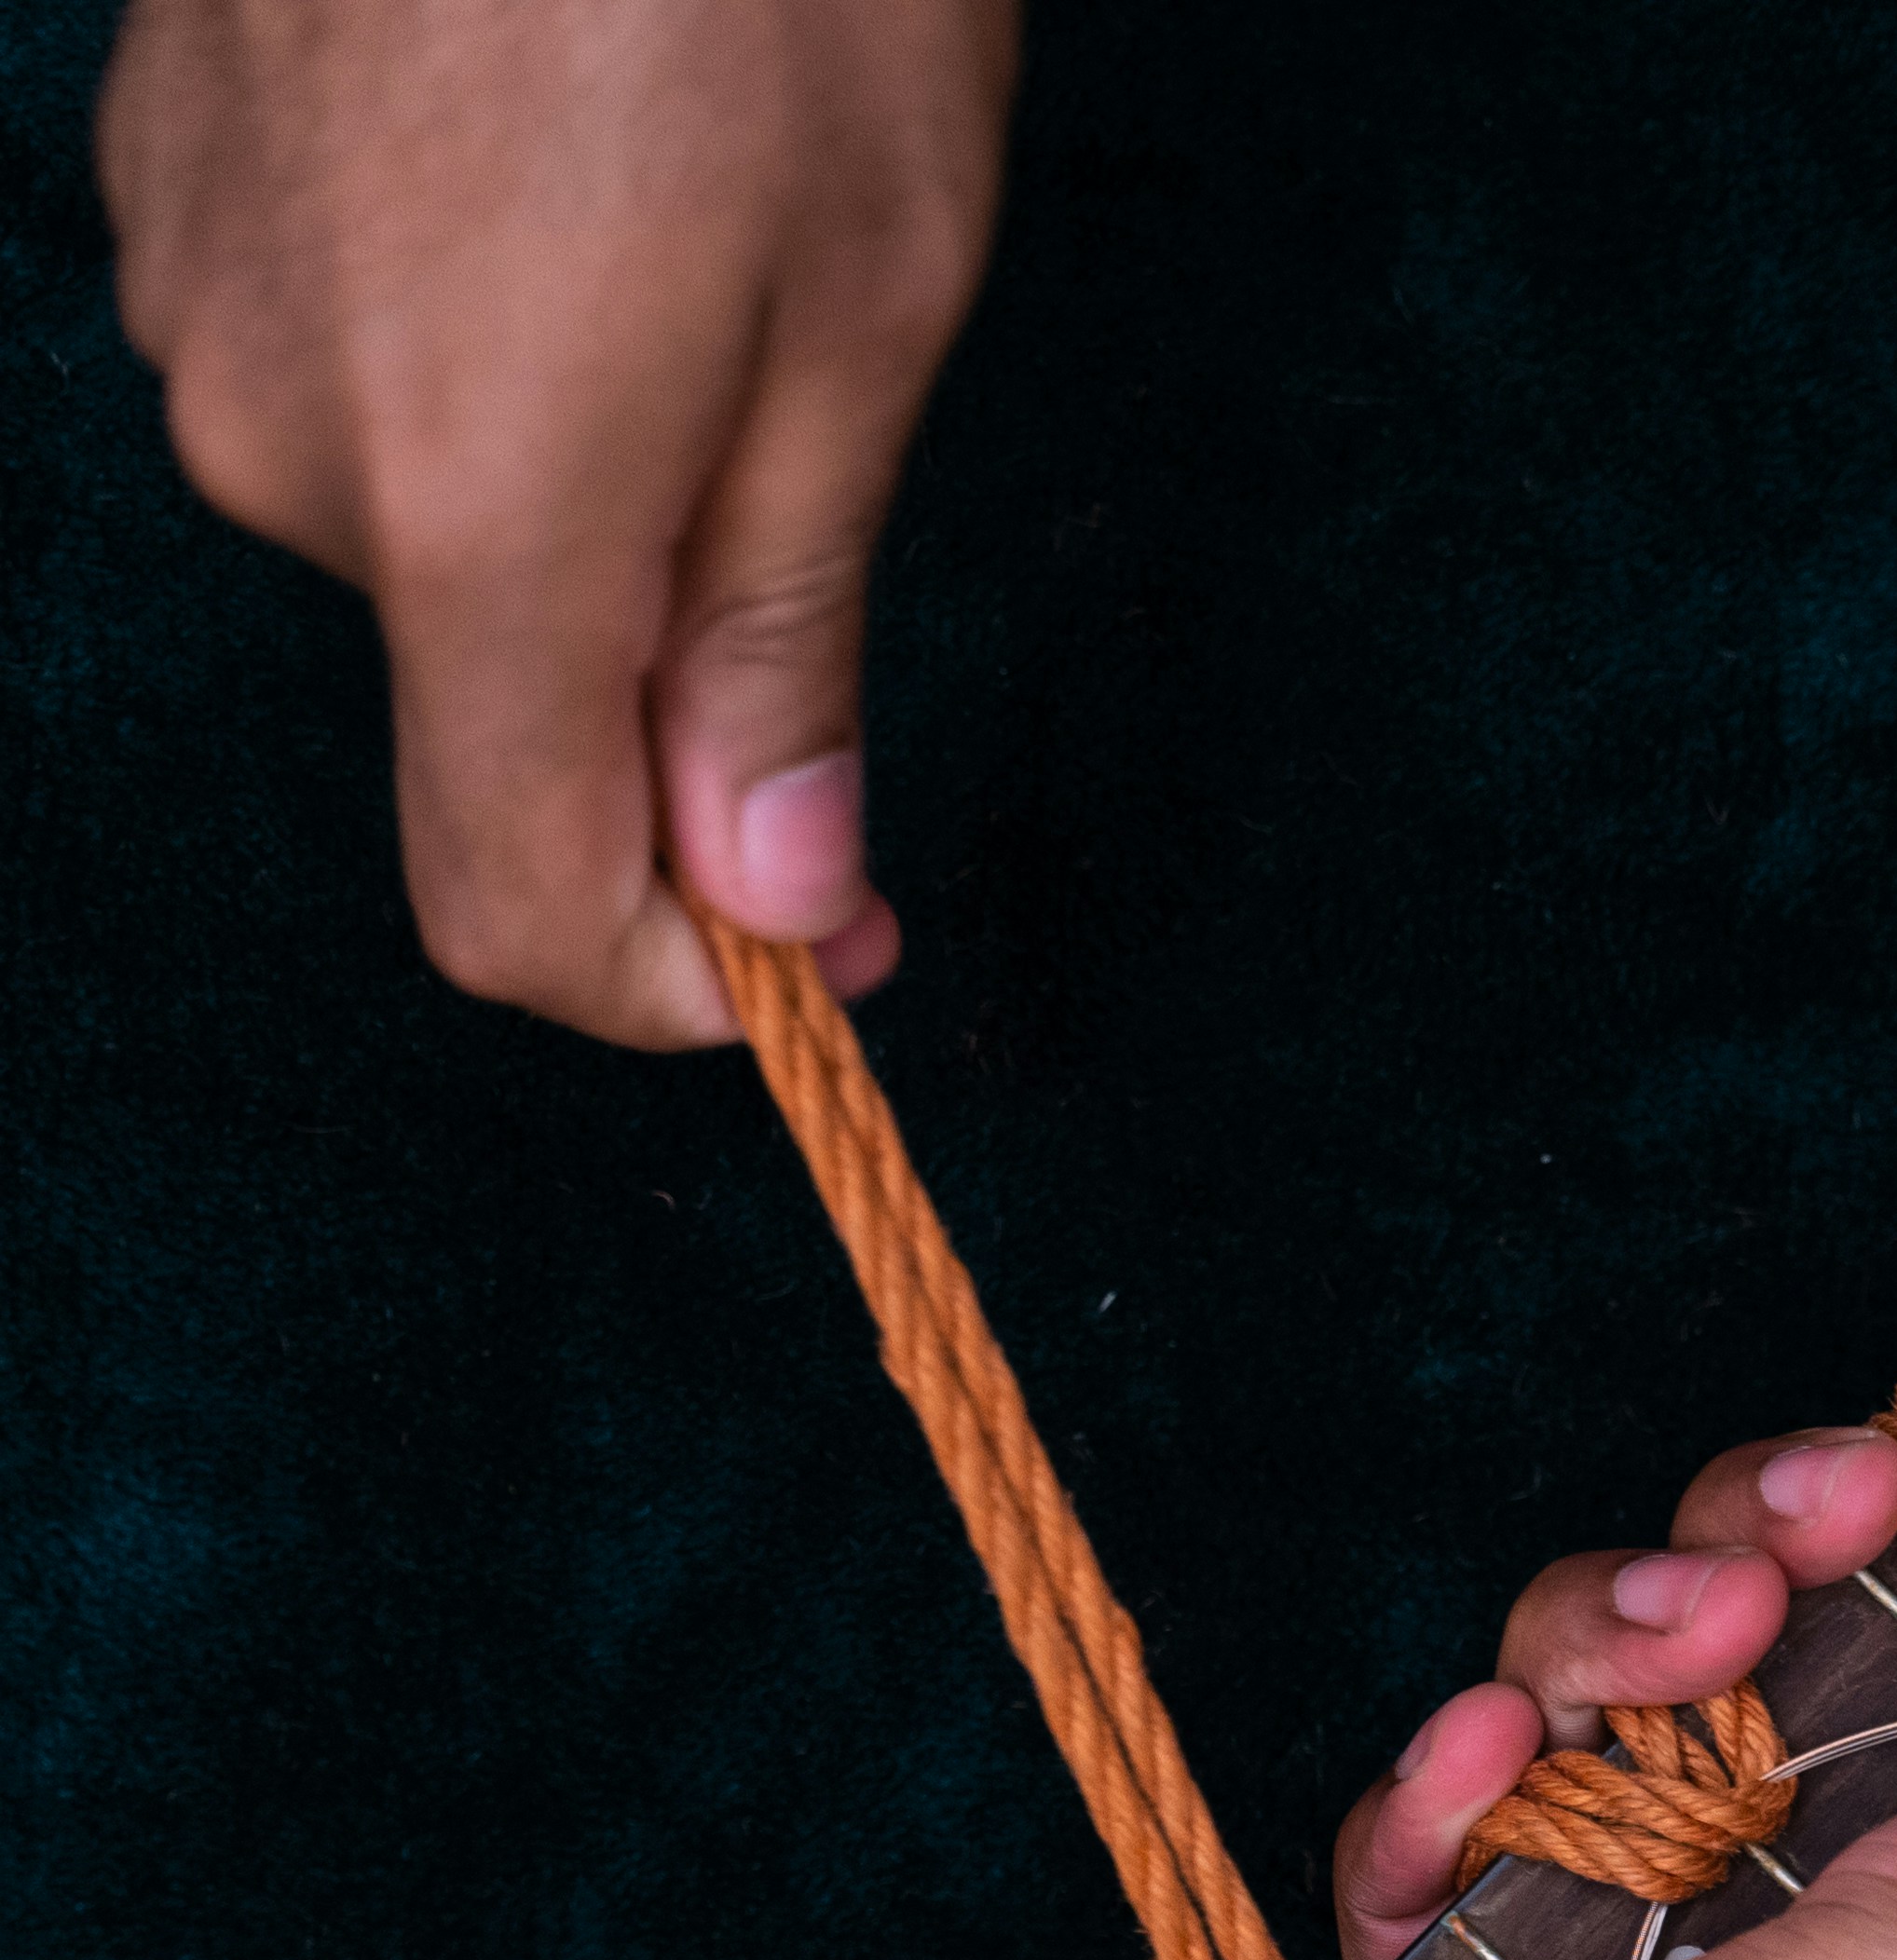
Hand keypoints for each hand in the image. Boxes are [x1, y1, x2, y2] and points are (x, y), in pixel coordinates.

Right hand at [98, 0, 1018, 1043]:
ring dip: (583, 484)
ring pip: (425, 528)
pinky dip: (485, 355)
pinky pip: (350, 373)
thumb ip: (783, 640)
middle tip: (816, 451)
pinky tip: (576, 189)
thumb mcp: (867, 329)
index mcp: (478, 513)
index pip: (508, 902)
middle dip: (665, 668)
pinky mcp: (169, 193)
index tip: (817, 941)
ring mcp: (200, 307)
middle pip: (492, 702)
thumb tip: (772, 904)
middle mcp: (288, 447)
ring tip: (701, 259)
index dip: (667, 975)